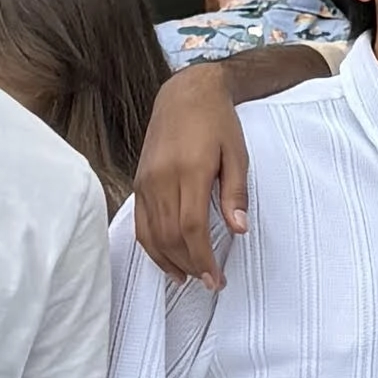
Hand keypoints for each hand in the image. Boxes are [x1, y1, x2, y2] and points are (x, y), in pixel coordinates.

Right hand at [132, 66, 255, 283]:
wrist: (184, 94)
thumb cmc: (217, 123)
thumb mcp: (237, 153)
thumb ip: (235, 193)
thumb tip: (239, 230)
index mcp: (189, 170)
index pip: (191, 227)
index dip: (203, 258)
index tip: (217, 278)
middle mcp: (161, 178)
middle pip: (170, 236)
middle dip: (190, 265)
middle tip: (211, 283)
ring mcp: (145, 182)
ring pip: (152, 234)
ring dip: (170, 262)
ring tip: (190, 278)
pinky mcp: (138, 183)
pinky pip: (141, 224)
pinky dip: (152, 248)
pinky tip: (168, 261)